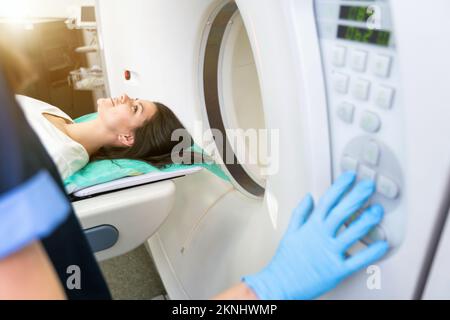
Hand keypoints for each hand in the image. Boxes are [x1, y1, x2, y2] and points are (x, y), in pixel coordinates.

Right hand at [242, 172, 388, 299]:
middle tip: (369, 186)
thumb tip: (309, 197)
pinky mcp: (337, 270)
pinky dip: (371, 253)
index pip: (327, 201)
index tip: (350, 177)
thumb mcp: (290, 232)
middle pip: (342, 212)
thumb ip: (301, 213)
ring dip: (367, 220)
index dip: (340, 187)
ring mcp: (330, 253)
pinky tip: (382, 244)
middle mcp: (322, 237)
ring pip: (352, 233)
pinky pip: (357, 260)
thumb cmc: (286, 261)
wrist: (281, 284)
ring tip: (378, 210)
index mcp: (311, 227)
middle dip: (356, 197)